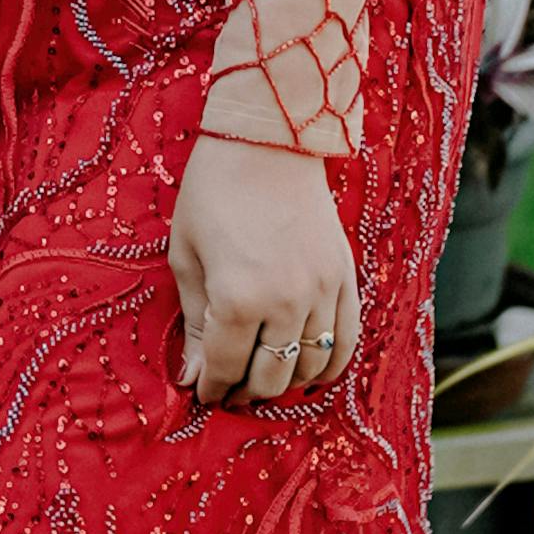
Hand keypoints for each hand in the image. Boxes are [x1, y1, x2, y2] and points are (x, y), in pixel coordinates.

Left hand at [167, 123, 361, 406]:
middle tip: (230, 390)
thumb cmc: (214, 193)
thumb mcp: (186, 256)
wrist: (269, 142)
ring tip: (263, 378)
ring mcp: (323, 291)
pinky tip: (308, 370)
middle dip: (246, 392)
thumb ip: (194, 323)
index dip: (212, 388)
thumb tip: (193, 379)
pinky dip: (329, 365)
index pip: (227, 367)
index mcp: (238, 297)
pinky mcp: (346, 277)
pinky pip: (346, 340)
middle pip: (271, 376)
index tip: (203, 392)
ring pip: (310, 366)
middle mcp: (287, 302)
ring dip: (285, 382)